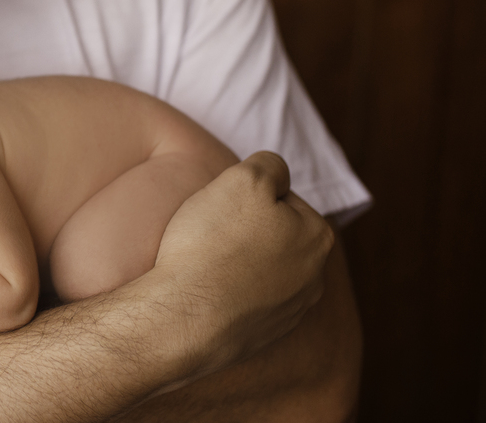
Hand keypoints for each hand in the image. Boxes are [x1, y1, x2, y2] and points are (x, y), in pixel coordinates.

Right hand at [150, 151, 334, 384]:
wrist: (184, 317)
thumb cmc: (213, 244)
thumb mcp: (243, 179)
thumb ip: (269, 164)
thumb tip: (276, 174)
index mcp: (317, 236)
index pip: (282, 197)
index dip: (246, 195)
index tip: (222, 207)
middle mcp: (313, 278)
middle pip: (274, 234)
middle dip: (245, 229)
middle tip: (210, 230)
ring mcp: (288, 312)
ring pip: (260, 269)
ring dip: (236, 261)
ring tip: (204, 261)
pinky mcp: (261, 335)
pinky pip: (245, 301)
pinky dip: (228, 292)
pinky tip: (205, 290)